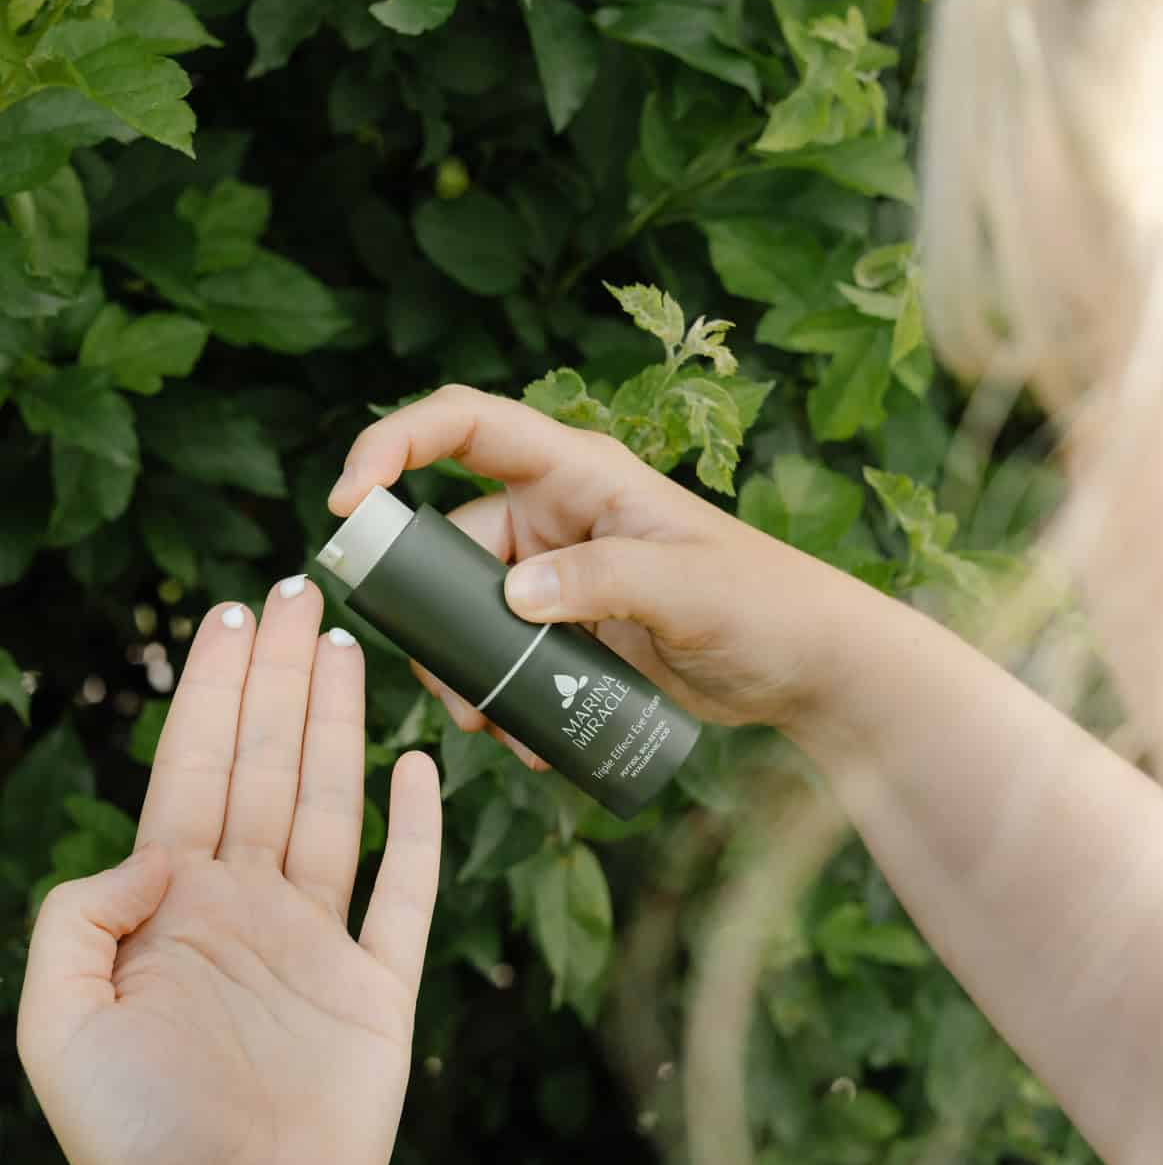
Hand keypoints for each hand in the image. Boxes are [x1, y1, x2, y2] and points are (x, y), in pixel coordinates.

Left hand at [17, 581, 440, 1164]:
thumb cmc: (131, 1141)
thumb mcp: (57, 1021)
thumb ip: (84, 915)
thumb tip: (155, 854)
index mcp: (172, 909)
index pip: (195, 773)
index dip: (214, 694)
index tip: (231, 617)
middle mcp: (245, 911)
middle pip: (269, 770)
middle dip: (278, 681)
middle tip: (299, 593)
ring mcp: (314, 949)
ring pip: (333, 810)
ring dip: (339, 728)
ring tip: (348, 650)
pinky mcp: (375, 994)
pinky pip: (403, 897)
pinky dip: (417, 833)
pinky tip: (417, 771)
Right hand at [329, 384, 843, 759]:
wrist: (810, 668)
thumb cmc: (769, 604)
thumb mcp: (688, 589)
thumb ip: (604, 582)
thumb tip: (513, 595)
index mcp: (581, 471)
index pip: (467, 425)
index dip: (396, 443)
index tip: (350, 499)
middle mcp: (559, 513)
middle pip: (452, 541)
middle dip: (432, 611)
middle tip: (446, 684)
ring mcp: (562, 573)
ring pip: (473, 610)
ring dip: (467, 667)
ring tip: (492, 726)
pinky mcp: (572, 629)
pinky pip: (508, 653)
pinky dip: (504, 694)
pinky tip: (530, 739)